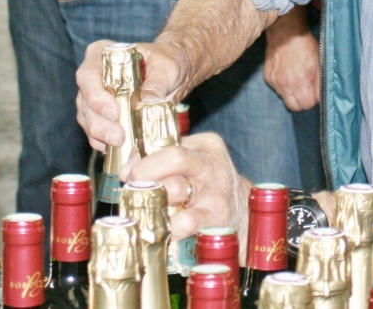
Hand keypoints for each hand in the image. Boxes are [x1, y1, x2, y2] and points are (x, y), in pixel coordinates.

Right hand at [75, 39, 188, 150]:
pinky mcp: (101, 115)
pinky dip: (104, 142)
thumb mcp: (167, 67)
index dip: (95, 96)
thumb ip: (156, 84)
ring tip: (120, 145)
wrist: (175, 70)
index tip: (113, 112)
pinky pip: (96, 131)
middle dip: (99, 123)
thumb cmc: (168, 60)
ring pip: (87, 119)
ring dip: (101, 135)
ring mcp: (94, 96)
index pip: (88, 75)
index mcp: (102, 54)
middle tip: (118, 137)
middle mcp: (93, 76)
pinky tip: (116, 150)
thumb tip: (146, 106)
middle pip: (85, 101)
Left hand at [126, 132, 251, 245]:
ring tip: (144, 211)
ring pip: (175, 188)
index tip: (129, 174)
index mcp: (205, 145)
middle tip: (134, 190)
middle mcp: (212, 164)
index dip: (142, 157)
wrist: (244, 217)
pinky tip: (161, 230)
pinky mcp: (217, 219)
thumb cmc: (208, 189)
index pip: (167, 141)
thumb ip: (160, 160)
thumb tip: (128, 169)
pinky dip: (167, 227)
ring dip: (152, 202)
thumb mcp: (192, 166)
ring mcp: (216, 191)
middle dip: (146, 173)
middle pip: (173, 157)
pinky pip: (185, 221)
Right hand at [264, 9, 319, 110]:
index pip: (306, 105)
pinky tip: (286, 73)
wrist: (286, 32)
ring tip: (295, 79)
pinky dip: (282, 85)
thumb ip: (319, 83)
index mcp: (301, 81)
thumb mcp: (318, 63)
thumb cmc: (305, 45)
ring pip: (284, 98)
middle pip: (293, 107)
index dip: (312, 100)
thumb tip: (319, 98)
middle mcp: (286, 84)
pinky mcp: (268, 77)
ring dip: (291, 93)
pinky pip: (276, 89)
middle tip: (305, 90)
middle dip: (301, 102)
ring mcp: (275, 81)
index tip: (313, 92)